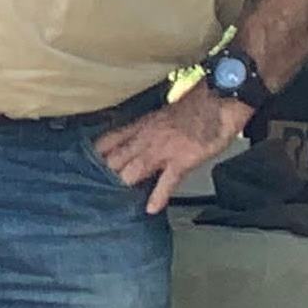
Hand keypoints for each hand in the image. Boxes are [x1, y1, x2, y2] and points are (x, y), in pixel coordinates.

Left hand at [94, 87, 249, 213]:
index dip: (97, 154)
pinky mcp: (182, 160)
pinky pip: (167, 181)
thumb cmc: (199, 103)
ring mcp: (163, 150)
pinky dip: (158, 196)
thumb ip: (152, 126)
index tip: (86, 165)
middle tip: (96, 189)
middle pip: (116, 159)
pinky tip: (151, 209)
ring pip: (133, 170)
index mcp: (142, 125)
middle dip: (105, 174)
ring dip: (124, 184)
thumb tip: (145, 135)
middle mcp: (146, 138)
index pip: (109, 140)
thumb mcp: (166, 112)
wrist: (220, 98)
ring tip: (116, 200)